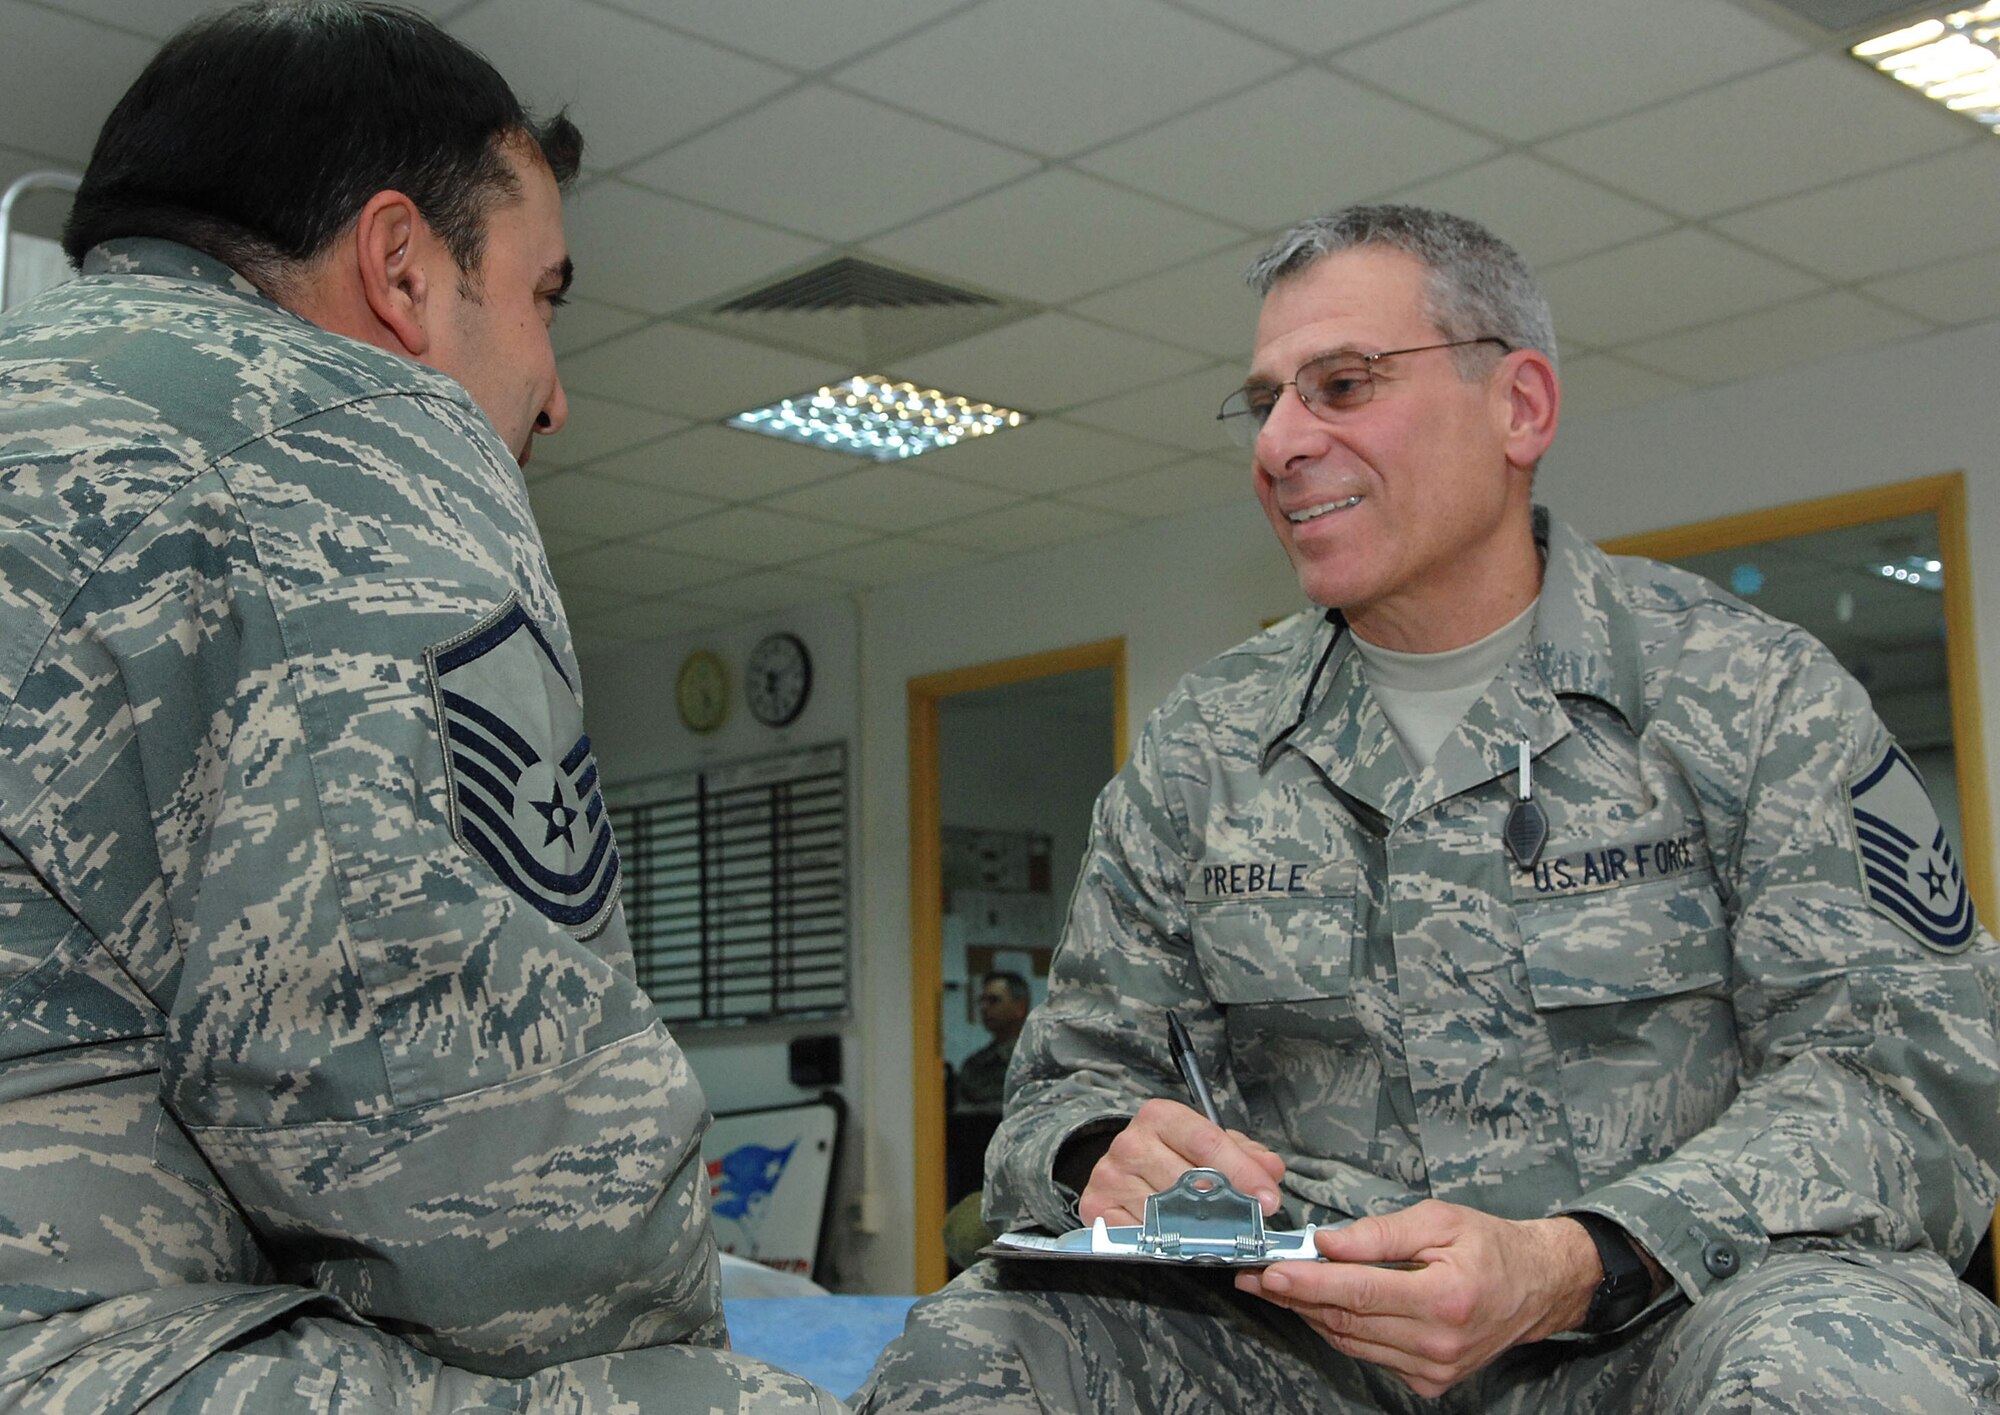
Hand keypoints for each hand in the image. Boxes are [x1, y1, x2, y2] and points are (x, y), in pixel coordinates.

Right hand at [1077, 1097, 1286, 1227]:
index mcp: (1160, 1117)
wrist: (1123, 1168)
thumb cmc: (1171, 1154)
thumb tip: (1271, 1170)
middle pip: (1189, 1181)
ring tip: (1218, 1236)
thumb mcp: (1210, 1145)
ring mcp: (1110, 1176)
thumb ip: (1245, 1154)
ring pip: (1167, 1213)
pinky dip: (1165, 1243)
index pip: (1206, 1142)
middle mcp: (1130, 1143)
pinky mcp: (1097, 1208)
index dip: (1242, 1172)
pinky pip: (1141, 1235)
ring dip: (1199, 1232)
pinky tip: (1180, 1241)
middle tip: (1250, 1226)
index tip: (1268, 1199)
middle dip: (1228, 1208)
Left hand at [1233, 1200, 1598, 1397]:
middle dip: (1295, 1296)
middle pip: (1347, 1320)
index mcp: (1444, 1298)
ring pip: (1351, 1341)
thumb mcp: (1439, 1220)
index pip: (1359, 1291)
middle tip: (1255, 1275)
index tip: (1269, 1271)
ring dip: (1310, 1313)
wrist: (1537, 1288)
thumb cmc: (1489, 1245)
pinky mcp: (1429, 1382)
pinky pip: (1368, 1354)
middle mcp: (1438, 1342)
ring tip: (1277, 1286)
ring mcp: (1433, 1368)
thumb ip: (1380, 1234)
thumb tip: (1327, 1243)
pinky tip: (1322, 1305)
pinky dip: (1341, 1329)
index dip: (1309, 1282)